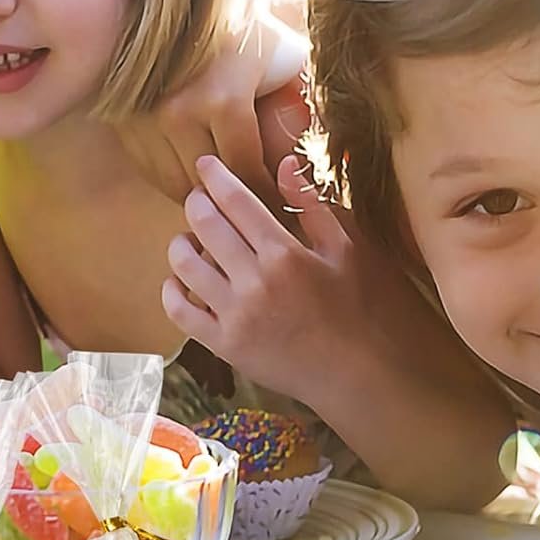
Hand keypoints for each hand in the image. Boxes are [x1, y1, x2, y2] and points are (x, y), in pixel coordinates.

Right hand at [121, 12, 307, 205]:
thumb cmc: (244, 18)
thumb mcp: (284, 52)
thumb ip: (302, 97)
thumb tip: (323, 149)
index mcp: (223, 100)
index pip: (249, 173)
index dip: (269, 196)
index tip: (284, 204)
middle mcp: (177, 112)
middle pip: (212, 185)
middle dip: (239, 200)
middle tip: (260, 208)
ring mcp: (143, 116)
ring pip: (177, 184)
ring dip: (204, 194)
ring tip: (228, 193)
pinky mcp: (122, 117)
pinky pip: (151, 169)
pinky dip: (174, 178)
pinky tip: (196, 173)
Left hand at [161, 153, 382, 404]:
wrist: (363, 376)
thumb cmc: (366, 307)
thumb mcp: (349, 249)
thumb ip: (312, 206)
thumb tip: (283, 163)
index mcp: (285, 254)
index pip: (236, 202)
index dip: (215, 177)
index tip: (205, 164)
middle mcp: (254, 283)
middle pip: (205, 226)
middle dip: (196, 203)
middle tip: (200, 197)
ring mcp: (236, 317)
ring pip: (184, 266)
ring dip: (181, 243)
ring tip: (191, 238)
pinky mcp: (226, 347)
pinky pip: (181, 312)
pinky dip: (173, 290)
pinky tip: (182, 280)